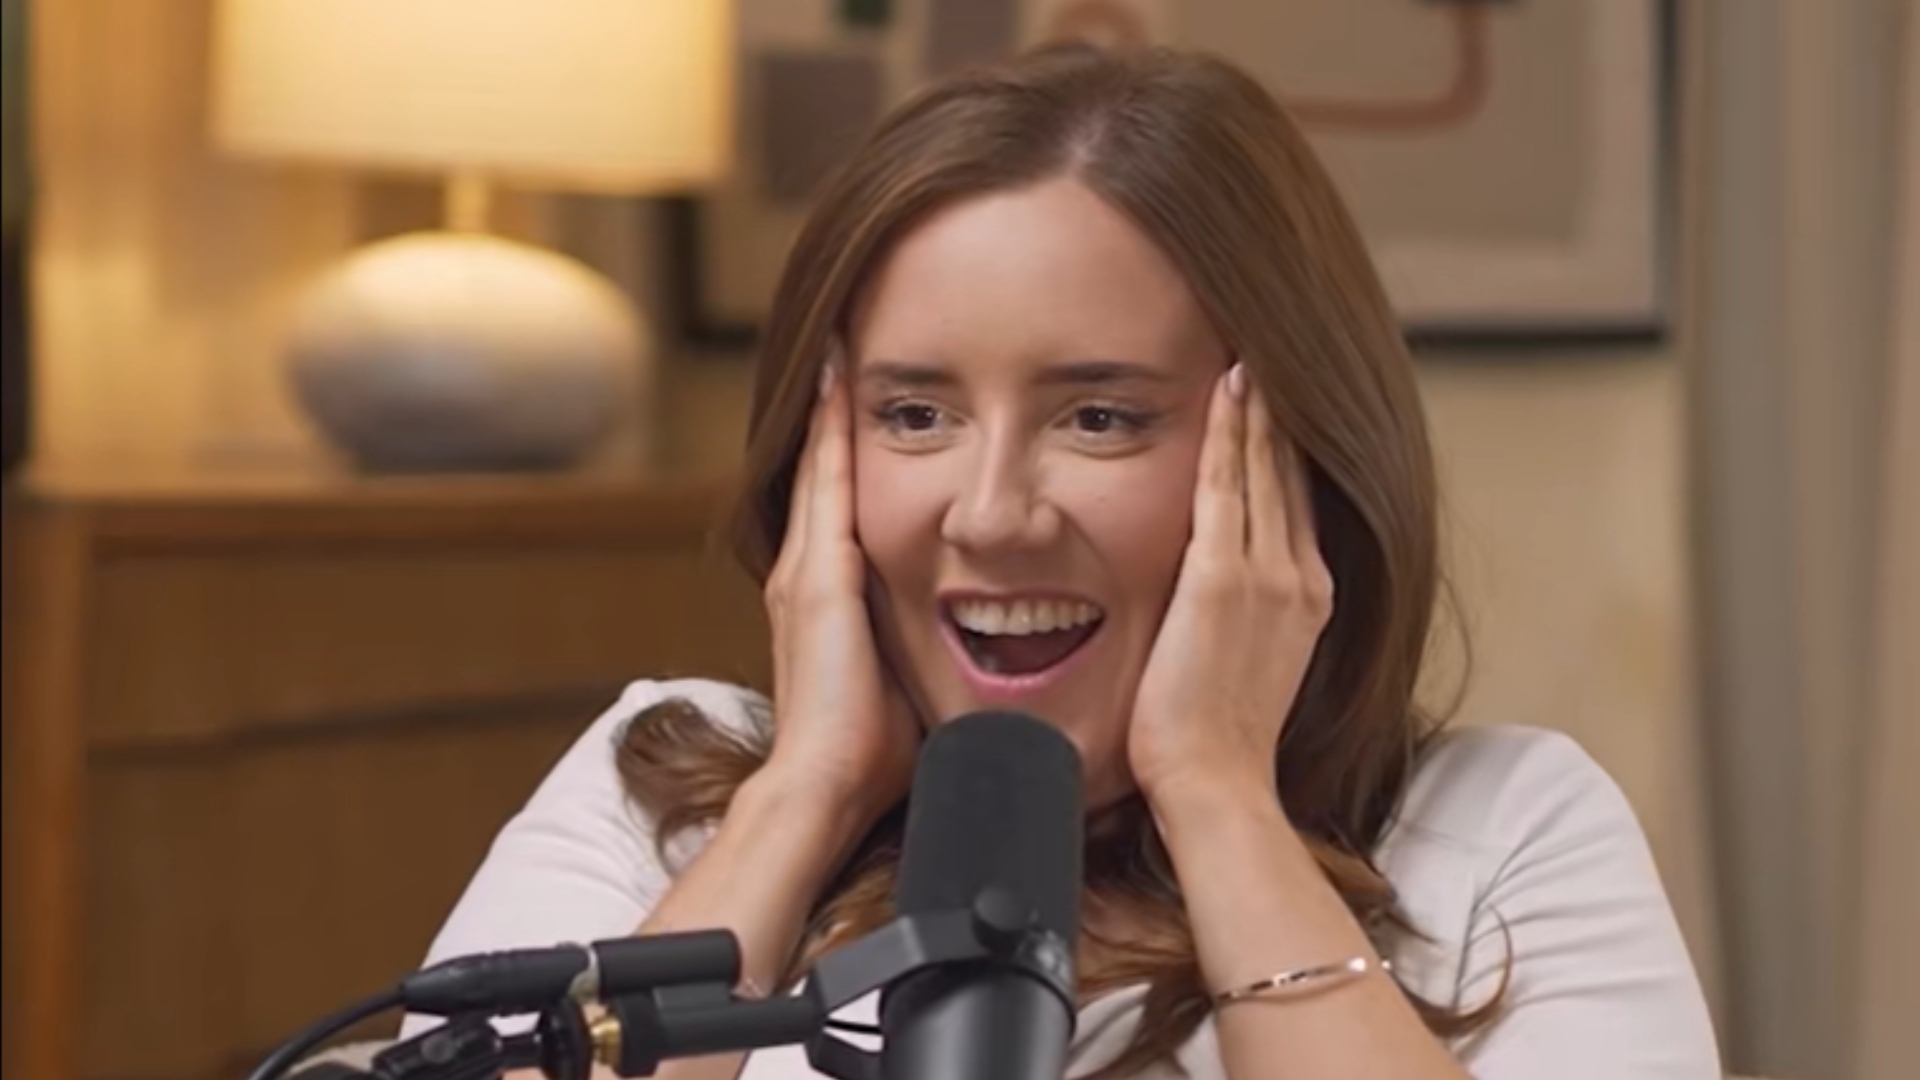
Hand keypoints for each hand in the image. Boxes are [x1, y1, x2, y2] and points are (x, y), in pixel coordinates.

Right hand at [759, 360, 920, 827]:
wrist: (827, 788)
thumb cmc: (876, 757)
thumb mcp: (910, 686)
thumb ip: (935, 657)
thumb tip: (993, 662)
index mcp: (826, 602)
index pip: (838, 512)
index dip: (848, 462)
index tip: (871, 416)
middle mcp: (805, 576)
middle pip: (819, 476)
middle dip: (831, 421)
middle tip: (844, 358)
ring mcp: (805, 572)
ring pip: (818, 468)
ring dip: (829, 411)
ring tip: (839, 352)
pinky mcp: (820, 575)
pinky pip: (826, 481)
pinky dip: (831, 430)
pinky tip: (842, 383)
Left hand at [1127, 363, 1334, 808]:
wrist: (1218, 781)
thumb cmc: (1219, 741)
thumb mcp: (1250, 666)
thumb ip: (1246, 619)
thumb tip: (1221, 602)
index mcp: (1311, 598)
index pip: (1302, 504)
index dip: (1294, 450)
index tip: (1284, 404)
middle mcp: (1302, 577)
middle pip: (1294, 474)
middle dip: (1283, 414)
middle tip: (1273, 354)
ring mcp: (1269, 574)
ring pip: (1267, 467)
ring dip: (1260, 407)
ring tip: (1252, 354)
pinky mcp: (1223, 577)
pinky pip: (1228, 483)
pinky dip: (1230, 431)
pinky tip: (1228, 388)